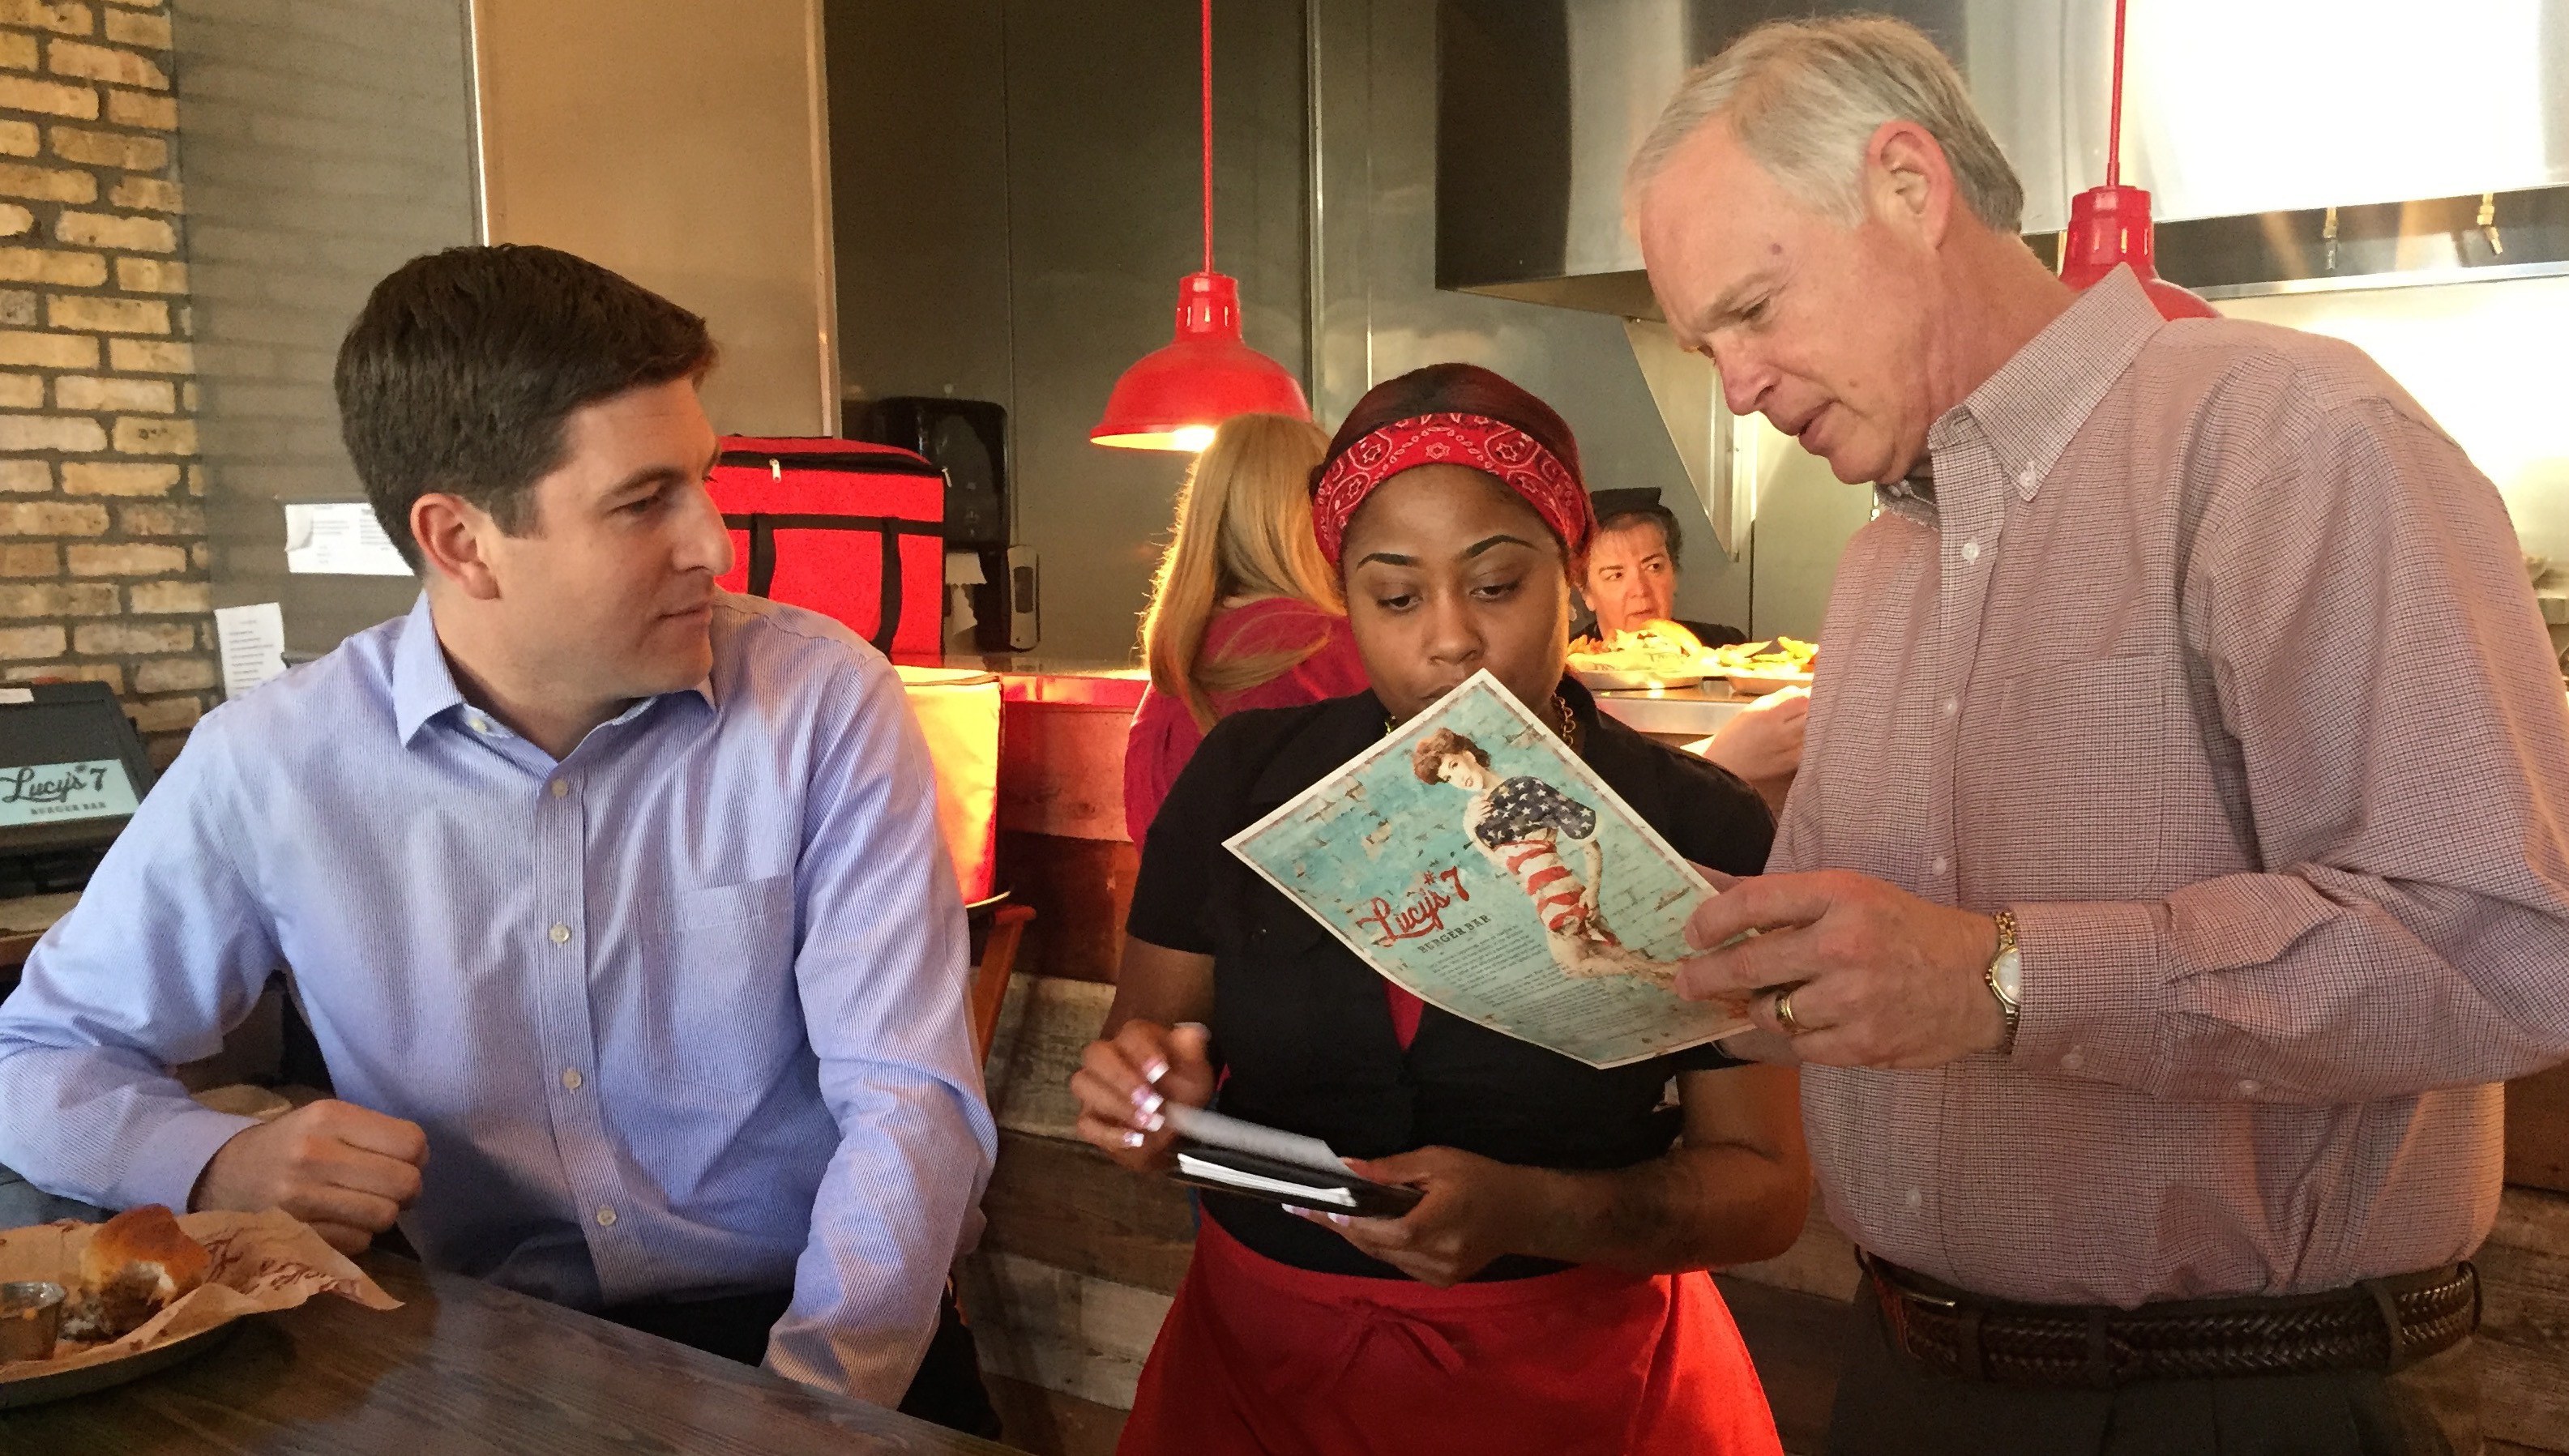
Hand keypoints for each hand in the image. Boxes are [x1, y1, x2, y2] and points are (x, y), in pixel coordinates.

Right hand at [190, 1099, 428, 1254]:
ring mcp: (301, 1198)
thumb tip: (422, 1160)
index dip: (417, 1156)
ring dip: (382, 1215)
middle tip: (389, 1189)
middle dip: (406, 1189)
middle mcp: (315, 1154)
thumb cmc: (290, 1144)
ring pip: (384, 1216)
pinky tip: (337, 1222)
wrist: (221, 1175)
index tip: (403, 1160)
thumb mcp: (326, 1120)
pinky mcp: (294, 1234)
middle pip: (404, 1183)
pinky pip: (358, 1242)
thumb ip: (375, 1133)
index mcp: (329, 1117)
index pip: (410, 1142)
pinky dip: (357, 1236)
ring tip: (362, 1205)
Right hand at [1069, 1020, 1213, 1171]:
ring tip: (1147, 1121)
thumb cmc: (1181, 1091)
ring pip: (1083, 1084)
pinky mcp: (1089, 1118)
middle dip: (1122, 1077)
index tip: (1162, 1071)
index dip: (1144, 1051)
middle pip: (1096, 1054)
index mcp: (1136, 1040)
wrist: (1173, 1128)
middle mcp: (1108, 1058)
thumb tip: (1191, 1035)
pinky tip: (1135, 1139)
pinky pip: (1085, 1123)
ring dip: (1116, 1104)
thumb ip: (1192, 1053)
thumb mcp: (1195, 1073)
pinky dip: (1109, 1133)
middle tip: (1151, 1100)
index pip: (1131, 1034)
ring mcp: (1093, 1088)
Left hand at [1303, 1146, 1538, 1286]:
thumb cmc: (1480, 1179)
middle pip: (1375, 1247)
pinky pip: (1398, 1263)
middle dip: (1341, 1228)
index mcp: (1438, 1225)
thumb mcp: (1437, 1161)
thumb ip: (1392, 1169)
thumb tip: (1349, 1168)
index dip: (1346, 1221)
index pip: (1381, 1230)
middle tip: (1308, 1209)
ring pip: (1383, 1258)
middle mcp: (1437, 1257)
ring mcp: (1438, 1275)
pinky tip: (1367, 1228)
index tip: (1313, 1207)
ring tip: (1330, 1215)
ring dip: (1358, 1238)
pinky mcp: (1440, 1281)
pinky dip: (1380, 1246)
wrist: (1521, 1213)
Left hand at [1675, 870, 2003, 1068]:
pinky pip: (1802, 1046)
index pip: (1753, 901)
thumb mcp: (1852, 894)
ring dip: (1765, 1008)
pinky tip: (1817, 1021)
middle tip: (1685, 981)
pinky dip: (1800, 1036)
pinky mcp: (1863, 1044)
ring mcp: (1853, 999)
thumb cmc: (1907, 930)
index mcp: (1840, 896)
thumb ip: (1784, 900)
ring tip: (1777, 998)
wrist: (1982, 979)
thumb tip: (1708, 889)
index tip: (1692, 933)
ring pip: (1771, 1012)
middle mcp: (1844, 945)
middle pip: (1748, 965)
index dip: (1711, 919)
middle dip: (1705, 976)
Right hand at [1701, 688, 1807, 800]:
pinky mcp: (1793, 763)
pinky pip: (1811, 747)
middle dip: (1816, 708)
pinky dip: (1811, 740)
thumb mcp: (1755, 707)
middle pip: (1813, 714)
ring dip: (1815, 724)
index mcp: (1770, 714)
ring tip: (1807, 722)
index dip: (1812, 693)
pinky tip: (1802, 738)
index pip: (1804, 699)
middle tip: (1815, 706)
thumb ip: (1780, 697)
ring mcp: (1790, 750)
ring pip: (1815, 730)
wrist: (1726, 764)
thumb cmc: (1738, 733)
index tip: (1814, 691)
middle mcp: (1783, 732)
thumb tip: (1802, 690)